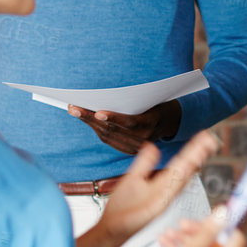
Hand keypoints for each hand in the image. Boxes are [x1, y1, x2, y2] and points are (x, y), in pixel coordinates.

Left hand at [68, 100, 182, 154]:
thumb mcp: (153, 97)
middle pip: (113, 130)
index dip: (114, 118)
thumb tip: (107, 95)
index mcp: (152, 124)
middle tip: (74, 108)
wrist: (172, 122)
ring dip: (89, 123)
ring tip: (75, 111)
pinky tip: (86, 120)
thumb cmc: (159, 103)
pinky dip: (96, 129)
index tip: (98, 112)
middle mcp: (143, 139)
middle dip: (91, 119)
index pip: (131, 123)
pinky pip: (109, 141)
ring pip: (108, 136)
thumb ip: (134, 99)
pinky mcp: (129, 151)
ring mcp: (135, 147)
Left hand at [97, 131, 219, 246]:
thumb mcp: (134, 178)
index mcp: (162, 183)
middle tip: (210, 140)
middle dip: (198, 154)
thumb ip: (145, 163)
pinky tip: (184, 173)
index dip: (193, 149)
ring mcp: (162, 201)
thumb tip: (153, 145)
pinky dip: (177, 184)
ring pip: (180, 180)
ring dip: (191, 165)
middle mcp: (166, 191)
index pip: (181, 162)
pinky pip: (168, 195)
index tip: (204, 136)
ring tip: (202, 150)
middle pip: (185, 169)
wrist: (111, 229)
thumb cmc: (122, 208)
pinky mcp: (154, 210)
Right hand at [139, 212, 246, 246]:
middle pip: (216, 243)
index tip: (211, 216)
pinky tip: (165, 241)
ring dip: (186, 238)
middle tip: (182, 223)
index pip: (236, 240)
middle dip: (198, 230)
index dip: (225, 226)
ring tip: (169, 232)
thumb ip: (208, 230)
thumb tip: (224, 213)